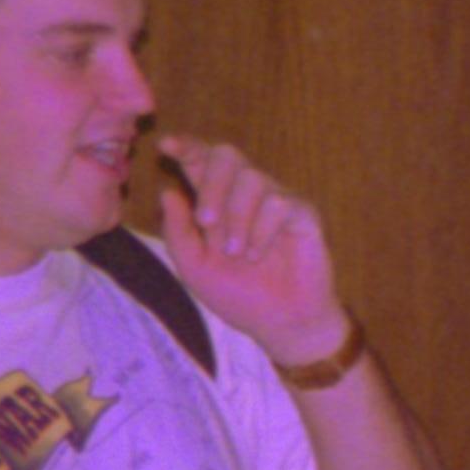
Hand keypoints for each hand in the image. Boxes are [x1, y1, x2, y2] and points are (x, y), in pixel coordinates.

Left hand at [154, 135, 350, 369]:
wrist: (278, 323)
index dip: (186, 147)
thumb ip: (178, 232)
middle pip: (228, 155)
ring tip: (237, 254)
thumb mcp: (194, 268)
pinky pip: (279, 203)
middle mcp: (247, 194)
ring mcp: (278, 200)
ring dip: (237, 218)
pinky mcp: (304, 214)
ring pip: (253, 179)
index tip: (166, 145)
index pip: (201, 161)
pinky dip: (262, 231)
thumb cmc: (238, 295)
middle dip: (211, 183)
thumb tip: (169, 192)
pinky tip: (259, 254)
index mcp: (217, 201)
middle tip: (206, 222)